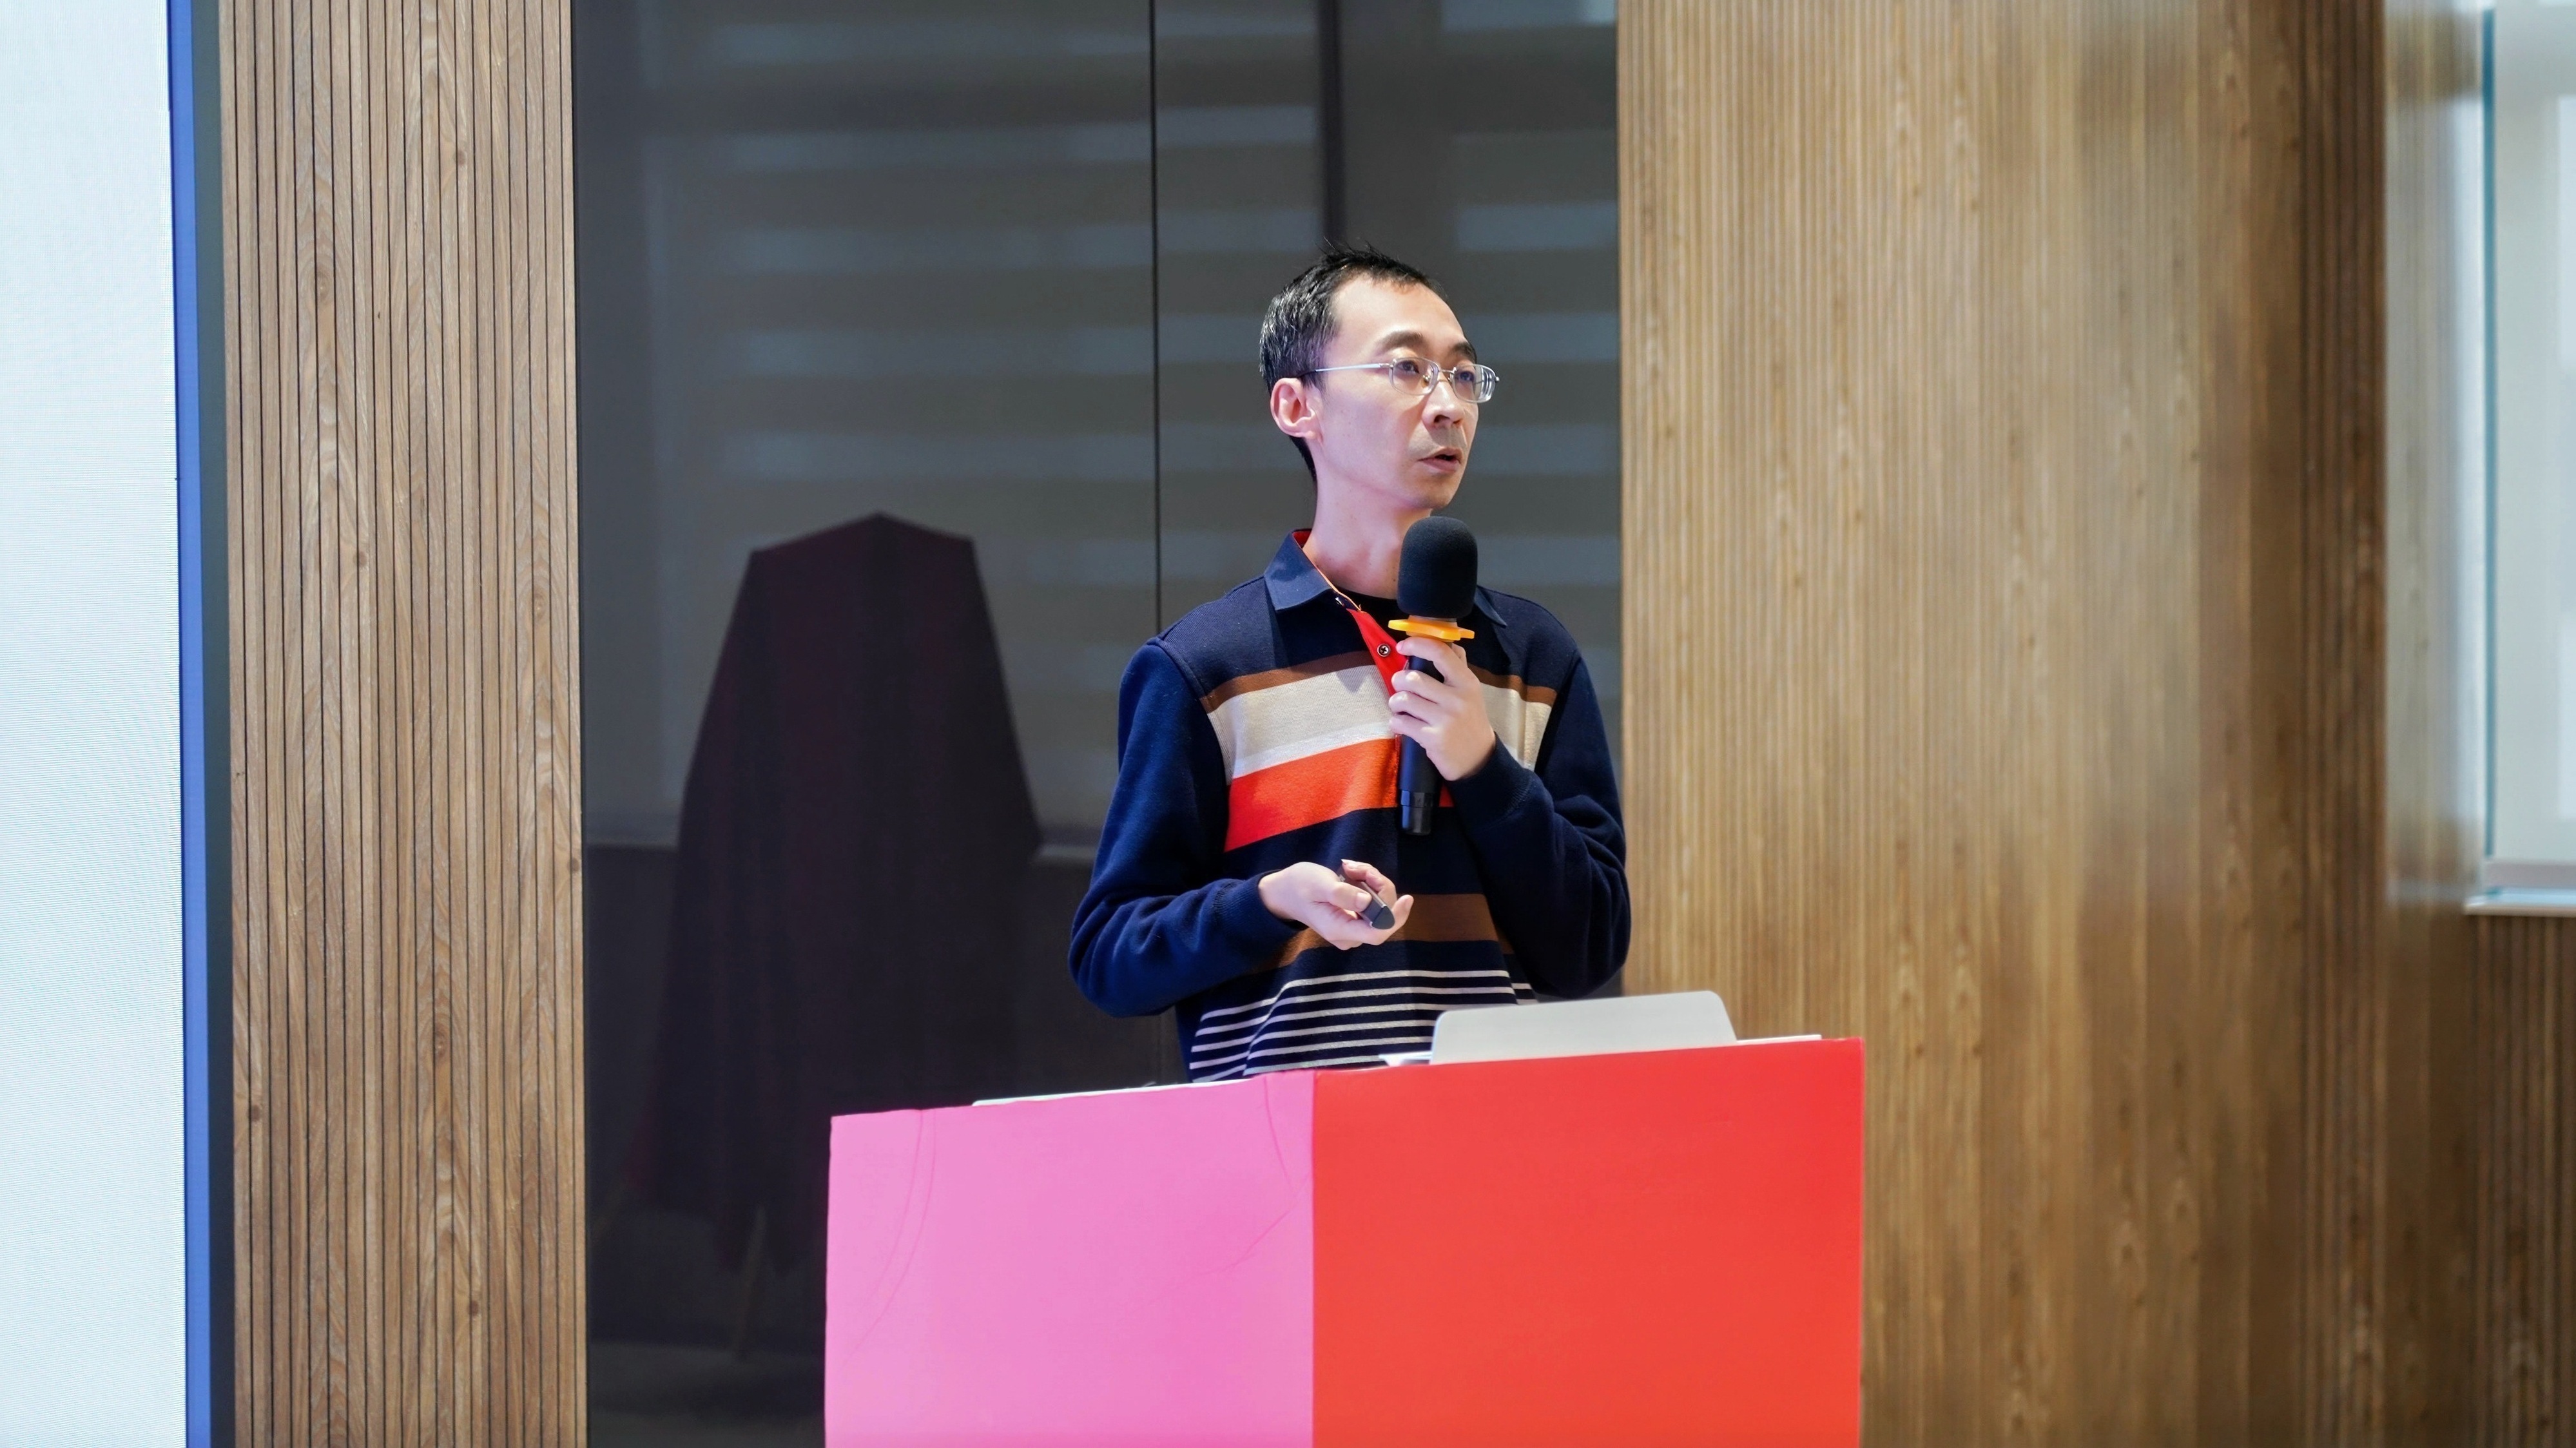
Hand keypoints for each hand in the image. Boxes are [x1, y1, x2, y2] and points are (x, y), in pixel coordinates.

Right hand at [1256, 859, 1412, 948]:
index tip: (1406, 898)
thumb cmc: (1298, 886)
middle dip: (1377, 886)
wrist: (1284, 891)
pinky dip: (1369, 884)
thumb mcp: (1318, 884)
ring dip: (1372, 881)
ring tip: (1349, 867)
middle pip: (1383, 915)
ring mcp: (1354, 927)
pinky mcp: (1357, 918)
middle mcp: (1350, 934)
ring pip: (1381, 905)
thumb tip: (1368, 901)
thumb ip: (1342, 894)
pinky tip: (1352, 873)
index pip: (1377, 933)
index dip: (1395, 917)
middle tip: (1355, 866)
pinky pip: (1374, 902)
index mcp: (1339, 929)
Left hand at [1388, 636, 1497, 779]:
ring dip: (1395, 703)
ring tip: (1401, 707)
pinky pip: (1400, 722)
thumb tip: (1445, 639)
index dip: (1416, 644)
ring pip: (1403, 699)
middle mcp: (1457, 698)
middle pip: (1412, 678)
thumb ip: (1457, 666)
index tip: (1402, 646)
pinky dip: (1396, 722)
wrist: (1479, 759)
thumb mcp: (1471, 692)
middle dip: (1398, 681)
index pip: (1440, 652)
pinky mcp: (1433, 738)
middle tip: (1401, 687)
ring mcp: (1445, 719)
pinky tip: (1403, 724)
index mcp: (1466, 682)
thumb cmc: (1470, 721)